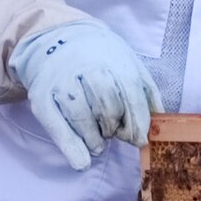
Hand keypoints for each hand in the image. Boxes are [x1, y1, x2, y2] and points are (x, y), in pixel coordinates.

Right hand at [9, 21, 162, 170]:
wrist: (55, 38)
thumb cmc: (100, 57)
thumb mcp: (127, 62)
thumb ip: (145, 90)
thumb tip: (159, 120)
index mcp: (112, 58)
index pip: (130, 92)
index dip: (137, 120)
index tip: (140, 139)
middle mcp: (85, 67)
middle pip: (107, 107)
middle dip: (115, 128)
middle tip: (115, 134)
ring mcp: (61, 82)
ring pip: (83, 119)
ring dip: (95, 140)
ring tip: (99, 143)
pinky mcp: (41, 97)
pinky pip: (57, 126)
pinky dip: (71, 148)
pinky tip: (82, 161)